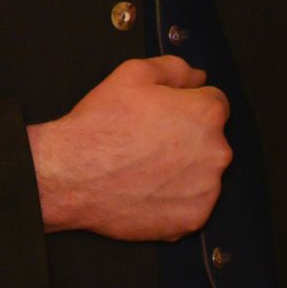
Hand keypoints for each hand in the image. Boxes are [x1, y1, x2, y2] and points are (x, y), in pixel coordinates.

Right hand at [26, 56, 230, 240]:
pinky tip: (146, 187)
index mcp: (206, 114)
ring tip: (144, 166)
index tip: (165, 115)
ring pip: (202, 174)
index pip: (214, 102)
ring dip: (182, 170)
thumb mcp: (132, 74)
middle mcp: (216, 152)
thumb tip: (197, 77)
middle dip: (186, 138)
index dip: (185, 105)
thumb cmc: (100, 127)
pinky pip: (191, 204)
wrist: (71, 174)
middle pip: (210, 140)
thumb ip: (175, 68)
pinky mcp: (192, 218)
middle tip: (149, 141)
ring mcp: (206, 189)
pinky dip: (174, 198)